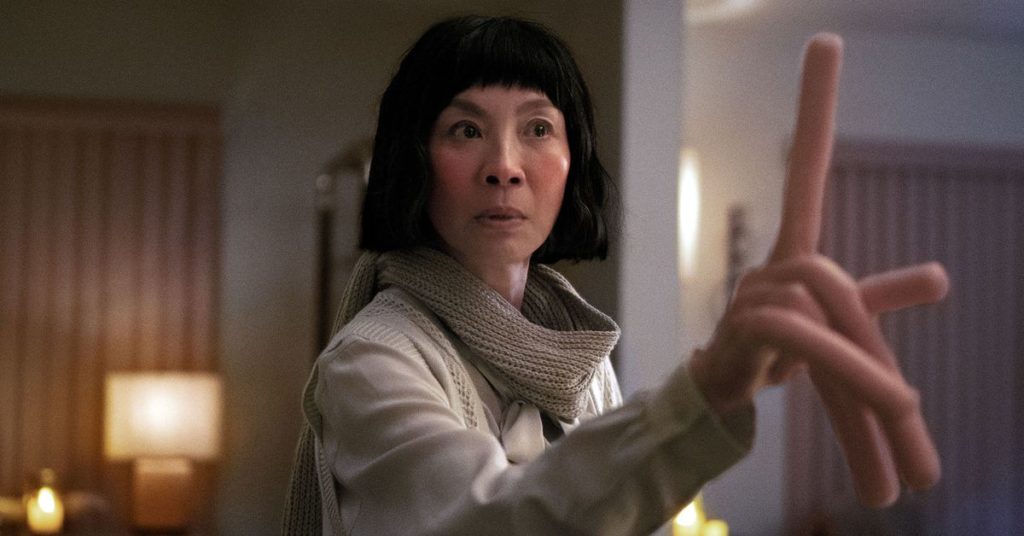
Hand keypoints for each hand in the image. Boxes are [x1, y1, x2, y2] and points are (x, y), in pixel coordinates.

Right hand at [688, 34, 948, 507]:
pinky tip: (868, 403)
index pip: (804, 168)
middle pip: (826, 277)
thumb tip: (940, 274)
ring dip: (861, 368)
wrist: (723, 395)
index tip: (825, 43)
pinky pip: (795, 336)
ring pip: (816, 310)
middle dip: (861, 330)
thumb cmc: (779, 354)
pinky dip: (841, 366)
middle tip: (905, 407)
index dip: (814, 109)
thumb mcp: (843, 326)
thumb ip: (882, 297)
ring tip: (899, 416)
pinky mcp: (738, 331)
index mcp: (798, 252)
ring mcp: (750, 296)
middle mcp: (770, 265)